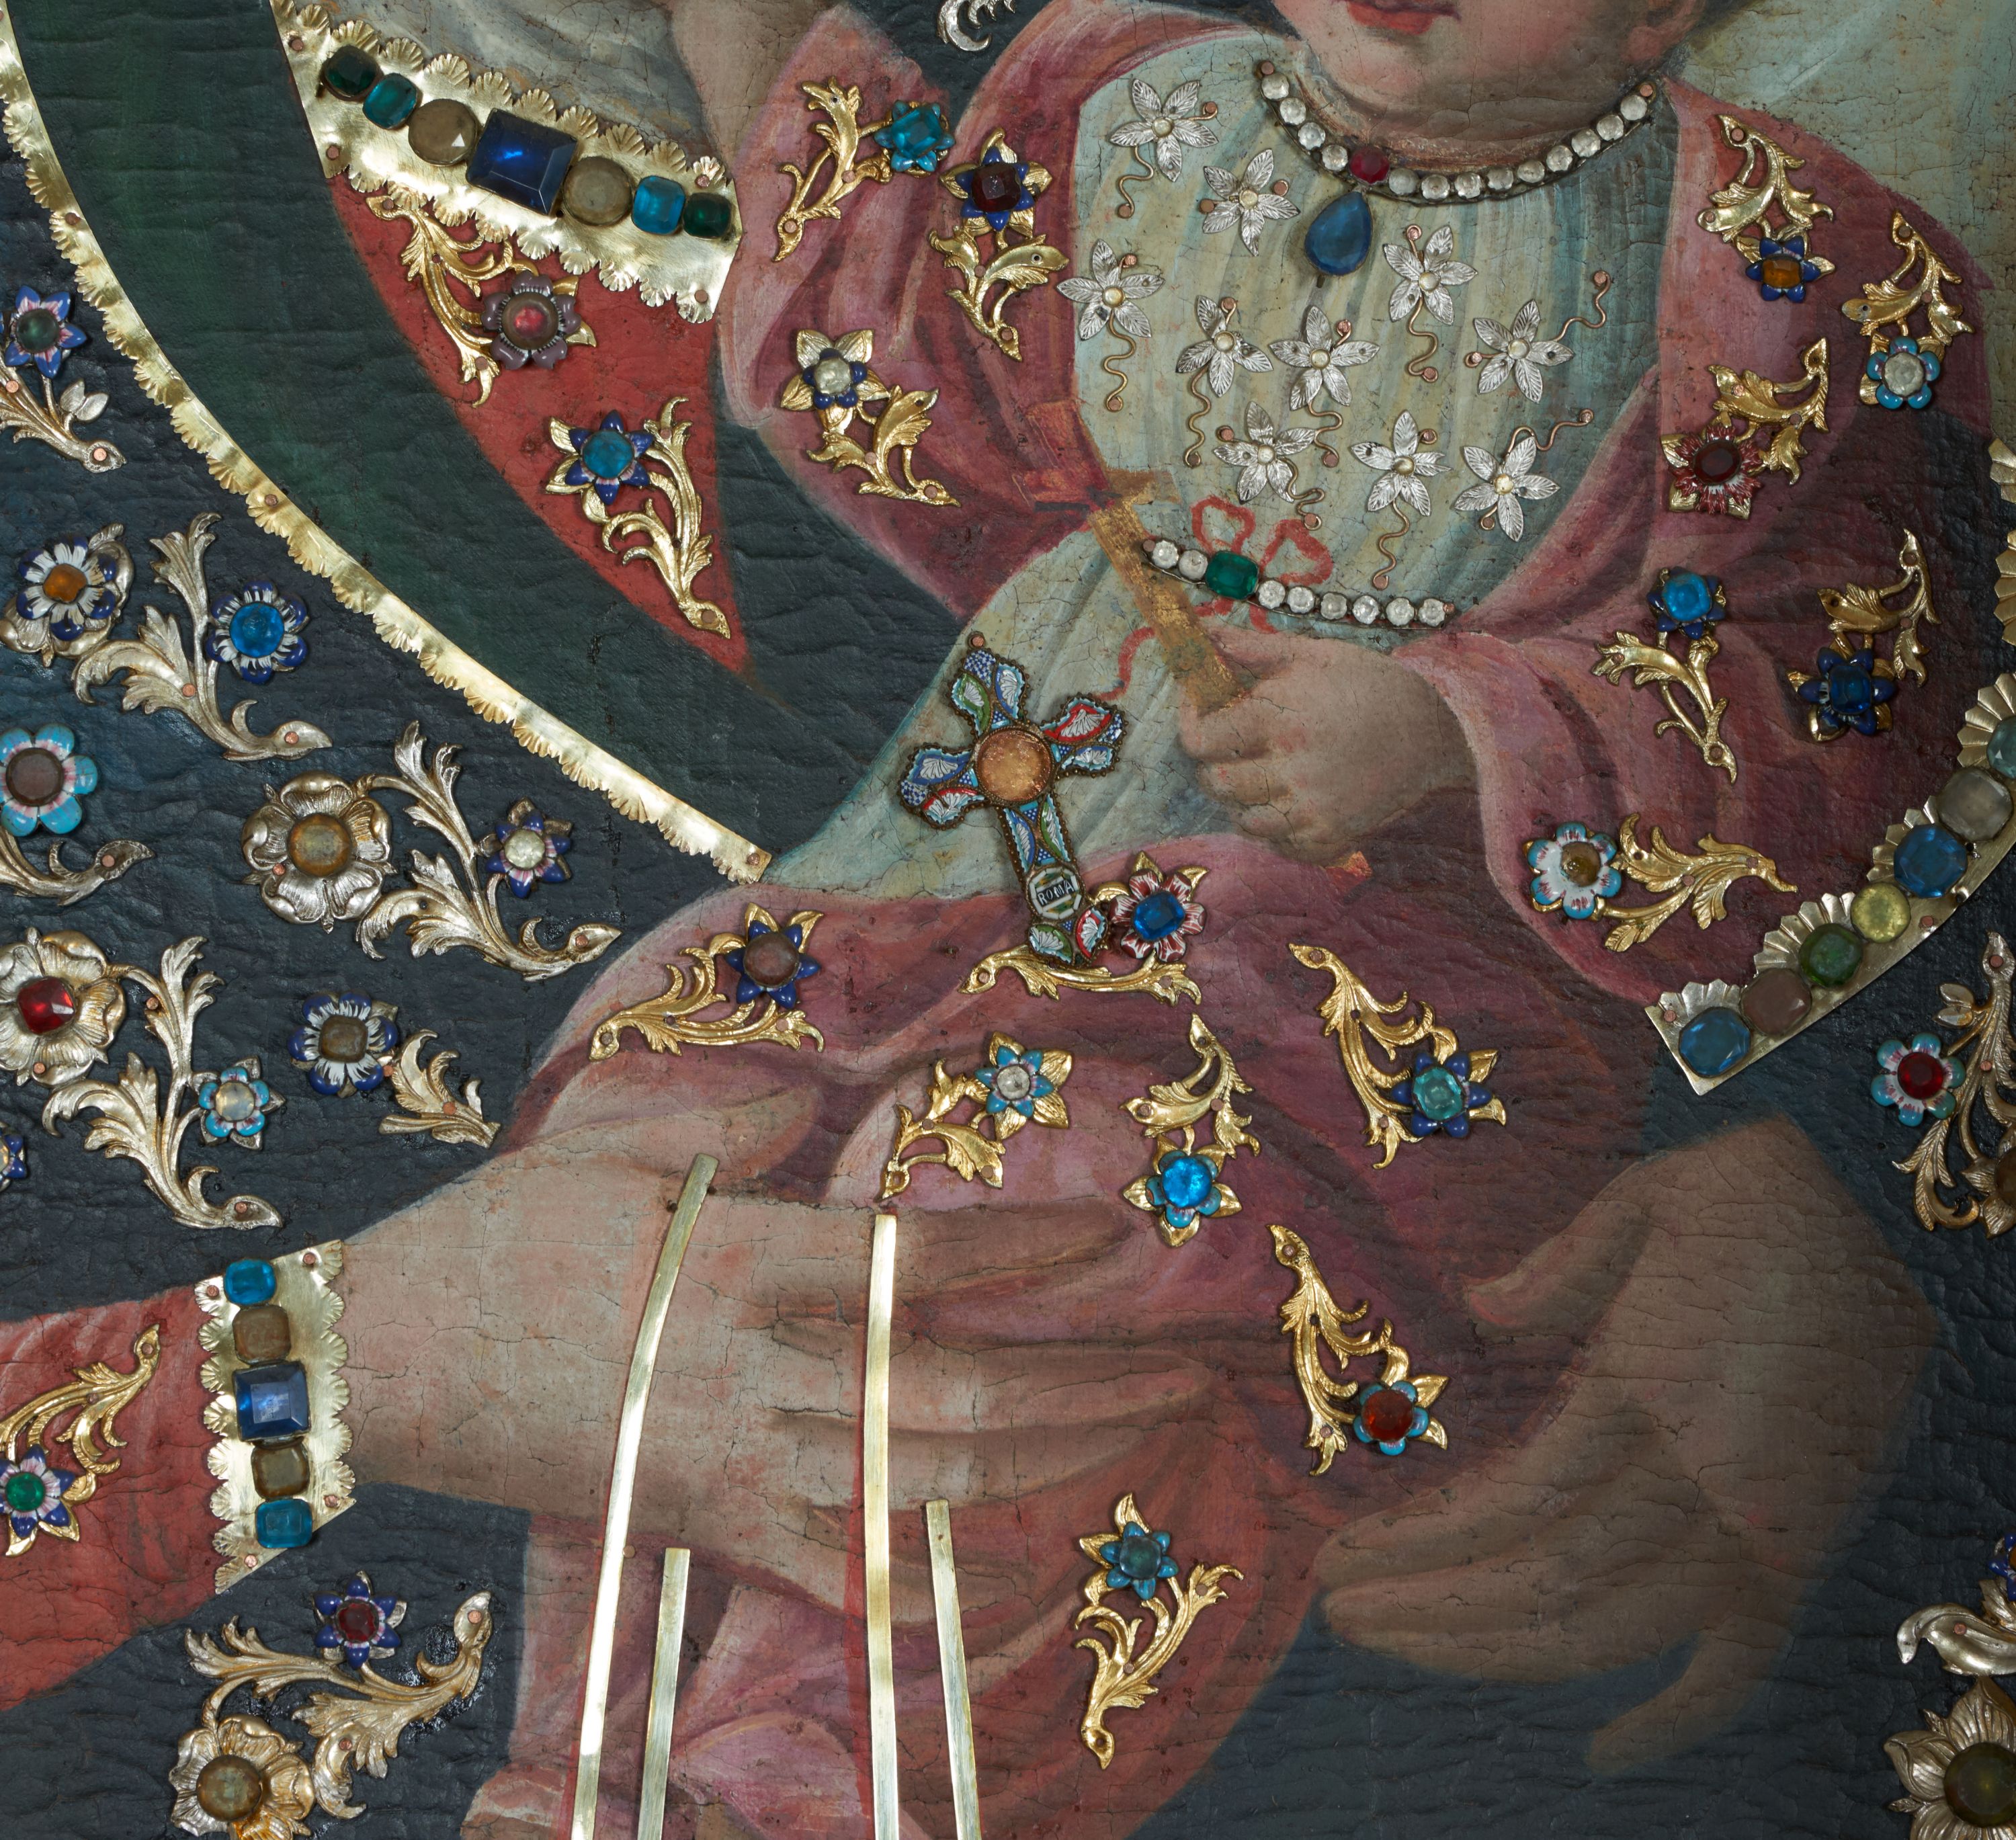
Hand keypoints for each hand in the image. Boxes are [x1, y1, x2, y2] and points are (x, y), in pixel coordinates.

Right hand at [342, 1137, 1244, 1619]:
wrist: (386, 1359)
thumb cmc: (498, 1237)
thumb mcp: (609, 1148)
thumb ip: (724, 1133)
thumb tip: (805, 1115)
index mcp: (743, 1261)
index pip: (921, 1257)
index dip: (1033, 1246)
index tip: (1120, 1233)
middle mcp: (758, 1371)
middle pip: (956, 1385)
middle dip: (1085, 1382)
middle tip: (1181, 1369)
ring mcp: (735, 1464)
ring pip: (922, 1480)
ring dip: (1042, 1464)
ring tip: (1132, 1443)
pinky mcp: (702, 1527)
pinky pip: (832, 1577)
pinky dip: (921, 1585)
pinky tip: (996, 1574)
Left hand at [1178, 615, 1473, 860]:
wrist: (1436, 728)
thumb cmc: (1370, 684)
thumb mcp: (1312, 653)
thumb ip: (1251, 648)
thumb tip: (1202, 636)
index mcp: (1279, 719)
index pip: (1200, 740)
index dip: (1190, 722)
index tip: (1200, 709)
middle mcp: (1291, 770)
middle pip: (1216, 784)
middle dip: (1215, 764)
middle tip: (1234, 746)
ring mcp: (1312, 810)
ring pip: (1244, 821)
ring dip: (1243, 799)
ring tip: (1263, 774)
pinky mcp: (1333, 837)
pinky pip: (1281, 847)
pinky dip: (1276, 829)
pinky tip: (1289, 800)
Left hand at [1313, 1117, 1934, 1768]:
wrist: (1894, 1215)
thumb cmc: (1761, 1193)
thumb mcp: (1646, 1199)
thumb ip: (1556, 1267)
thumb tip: (1476, 1308)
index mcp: (1647, 1392)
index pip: (1507, 1508)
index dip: (1416, 1547)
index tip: (1338, 1559)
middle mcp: (1700, 1483)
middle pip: (1540, 1587)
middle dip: (1427, 1610)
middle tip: (1337, 1612)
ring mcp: (1755, 1530)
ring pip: (1609, 1633)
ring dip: (1494, 1651)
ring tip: (1402, 1639)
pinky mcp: (1799, 1550)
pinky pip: (1738, 1664)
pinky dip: (1674, 1720)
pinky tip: (1601, 1751)